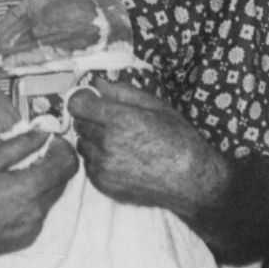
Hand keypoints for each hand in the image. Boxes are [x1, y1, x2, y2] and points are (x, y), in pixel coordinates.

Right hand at [0, 128, 77, 264]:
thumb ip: (20, 145)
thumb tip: (44, 132)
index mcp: (29, 189)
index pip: (68, 164)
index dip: (63, 147)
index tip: (50, 140)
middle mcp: (37, 211)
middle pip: (62, 181)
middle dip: (53, 164)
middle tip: (32, 155)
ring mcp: (32, 228)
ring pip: (50, 199)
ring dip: (42, 184)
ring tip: (14, 178)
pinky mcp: (25, 240)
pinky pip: (38, 216)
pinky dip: (31, 204)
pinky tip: (5, 201)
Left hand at [67, 78, 228, 217]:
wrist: (190, 180)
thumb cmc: (179, 140)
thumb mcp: (158, 107)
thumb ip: (125, 93)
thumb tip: (98, 83)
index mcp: (120, 119)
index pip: (78, 104)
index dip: (83, 100)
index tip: (92, 102)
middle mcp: (107, 143)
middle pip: (79, 124)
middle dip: (93, 120)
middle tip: (116, 124)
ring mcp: (103, 166)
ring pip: (82, 145)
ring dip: (94, 141)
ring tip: (121, 143)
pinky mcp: (103, 184)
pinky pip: (89, 165)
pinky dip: (100, 160)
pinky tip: (122, 159)